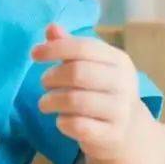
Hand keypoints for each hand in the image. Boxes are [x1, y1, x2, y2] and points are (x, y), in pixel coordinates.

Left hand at [31, 24, 140, 162]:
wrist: (129, 132)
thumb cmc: (103, 91)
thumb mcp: (91, 66)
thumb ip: (70, 46)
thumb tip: (51, 28)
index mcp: (118, 60)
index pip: (84, 47)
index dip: (55, 48)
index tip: (34, 54)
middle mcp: (123, 84)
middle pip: (78, 73)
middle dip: (52, 76)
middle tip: (44, 83)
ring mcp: (120, 111)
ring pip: (76, 101)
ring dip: (52, 100)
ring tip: (45, 102)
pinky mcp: (112, 135)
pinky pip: (79, 126)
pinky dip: (62, 122)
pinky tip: (60, 120)